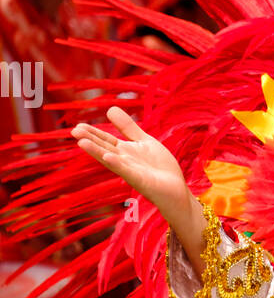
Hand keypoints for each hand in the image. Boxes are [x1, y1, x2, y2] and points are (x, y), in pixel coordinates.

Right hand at [72, 107, 205, 272]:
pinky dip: (118, 164)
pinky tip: (108, 157)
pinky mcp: (141, 181)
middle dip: (90, 141)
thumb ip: (128, 128)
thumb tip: (110, 109)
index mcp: (124, 151)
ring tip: (81, 143)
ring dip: (97, 152)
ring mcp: (132, 172)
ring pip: (112, 160)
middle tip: (74, 131)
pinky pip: (128, 172)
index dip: (92, 133)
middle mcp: (124, 161)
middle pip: (105, 148)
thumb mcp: (143, 141)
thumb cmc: (159, 167)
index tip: (77, 126)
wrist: (175, 188)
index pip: (105, 140)